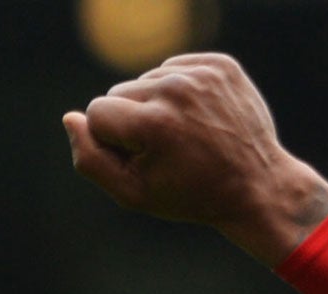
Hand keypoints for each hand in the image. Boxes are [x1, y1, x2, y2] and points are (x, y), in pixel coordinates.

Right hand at [63, 52, 327, 264]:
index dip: (112, 140)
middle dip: (132, 120)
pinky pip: (175, 67)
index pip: (97, 111)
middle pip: (120, 92)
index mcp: (152, 124)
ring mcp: (202, 73)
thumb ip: (90, 159)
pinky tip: (197, 116)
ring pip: (147, 79)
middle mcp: (176, 90)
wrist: (256, 186)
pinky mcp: (220, 64)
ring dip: (155, 104)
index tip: (140, 158)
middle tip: (166, 149)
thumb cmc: (189, 195)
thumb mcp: (132, 193)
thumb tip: (70, 118)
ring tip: (184, 134)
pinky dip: (179, 91)